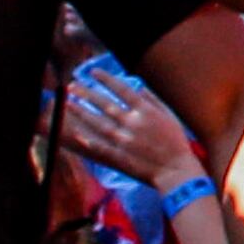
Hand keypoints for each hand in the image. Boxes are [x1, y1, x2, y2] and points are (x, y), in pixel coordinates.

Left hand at [59, 64, 205, 190]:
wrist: (175, 170)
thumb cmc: (175, 142)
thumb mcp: (169, 115)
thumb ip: (153, 100)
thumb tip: (139, 87)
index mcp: (145, 111)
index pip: (121, 89)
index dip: (105, 79)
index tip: (92, 72)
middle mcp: (132, 122)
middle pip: (105, 104)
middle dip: (87, 93)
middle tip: (72, 86)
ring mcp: (123, 140)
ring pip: (98, 123)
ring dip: (81, 113)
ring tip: (68, 104)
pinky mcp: (119, 156)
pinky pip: (99, 145)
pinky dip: (87, 139)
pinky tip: (76, 132)